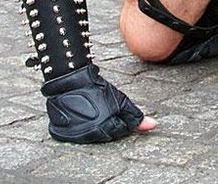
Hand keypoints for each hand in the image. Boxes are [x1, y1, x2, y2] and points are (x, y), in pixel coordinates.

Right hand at [41, 64, 156, 143]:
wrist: (69, 82)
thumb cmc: (97, 89)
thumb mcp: (121, 100)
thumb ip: (136, 116)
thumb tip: (153, 126)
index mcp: (106, 128)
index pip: (123, 130)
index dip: (123, 118)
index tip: (118, 107)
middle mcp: (91, 135)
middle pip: (109, 135)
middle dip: (111, 123)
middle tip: (106, 108)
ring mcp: (77, 135)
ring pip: (94, 135)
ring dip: (97, 125)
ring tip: (94, 109)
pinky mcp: (64, 134)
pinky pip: (78, 134)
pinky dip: (81, 127)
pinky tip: (82, 115)